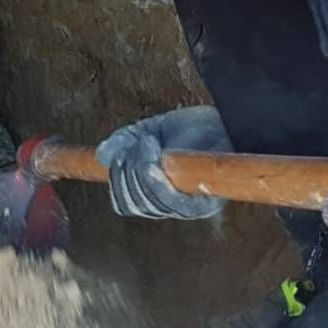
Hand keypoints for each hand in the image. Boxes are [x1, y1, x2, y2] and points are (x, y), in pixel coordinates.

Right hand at [95, 105, 232, 219]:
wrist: (225, 122)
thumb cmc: (191, 129)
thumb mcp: (147, 130)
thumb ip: (123, 142)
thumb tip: (101, 156)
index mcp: (153, 192)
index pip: (124, 202)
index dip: (117, 181)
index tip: (119, 155)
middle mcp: (170, 204)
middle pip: (134, 203)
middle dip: (127, 173)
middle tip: (136, 145)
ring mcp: (188, 205)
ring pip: (150, 202)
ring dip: (142, 172)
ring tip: (147, 144)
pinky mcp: (206, 203)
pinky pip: (174, 203)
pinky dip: (158, 183)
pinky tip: (154, 163)